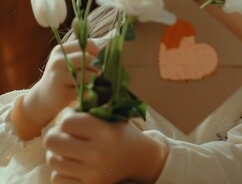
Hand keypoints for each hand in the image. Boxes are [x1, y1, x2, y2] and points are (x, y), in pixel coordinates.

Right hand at [12, 40, 99, 139]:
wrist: (43, 98)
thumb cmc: (63, 76)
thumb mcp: (68, 61)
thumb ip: (84, 53)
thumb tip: (113, 43)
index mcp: (60, 51)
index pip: (86, 44)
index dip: (98, 52)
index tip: (99, 60)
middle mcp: (58, 62)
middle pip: (89, 59)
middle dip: (98, 67)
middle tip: (101, 74)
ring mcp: (58, 77)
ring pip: (88, 75)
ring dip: (96, 80)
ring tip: (97, 83)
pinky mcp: (62, 93)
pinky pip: (85, 90)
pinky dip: (92, 92)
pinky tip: (92, 93)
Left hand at [44, 110, 167, 183]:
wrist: (140, 159)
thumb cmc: (122, 134)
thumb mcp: (111, 118)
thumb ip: (88, 112)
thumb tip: (63, 113)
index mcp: (105, 132)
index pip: (67, 122)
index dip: (65, 117)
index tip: (71, 117)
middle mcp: (98, 153)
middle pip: (52, 141)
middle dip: (55, 135)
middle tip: (63, 134)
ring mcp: (92, 173)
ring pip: (52, 160)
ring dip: (57, 153)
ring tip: (67, 149)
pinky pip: (57, 178)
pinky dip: (62, 170)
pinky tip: (73, 164)